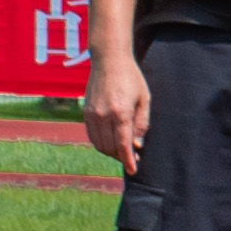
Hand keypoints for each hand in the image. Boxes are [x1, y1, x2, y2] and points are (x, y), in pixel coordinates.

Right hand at [83, 54, 149, 172]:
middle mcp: (103, 115)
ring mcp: (92, 114)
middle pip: (110, 147)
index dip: (128, 160)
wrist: (109, 61)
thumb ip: (141, 124)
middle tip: (133, 158)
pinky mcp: (86, 112)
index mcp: (120, 112)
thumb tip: (136, 145)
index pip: (122, 144)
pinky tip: (111, 142)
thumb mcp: (145, 99)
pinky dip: (101, 143)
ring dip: (110, 152)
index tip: (133, 169)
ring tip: (123, 151)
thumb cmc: (131, 79)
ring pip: (99, 144)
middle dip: (121, 157)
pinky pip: (92, 135)